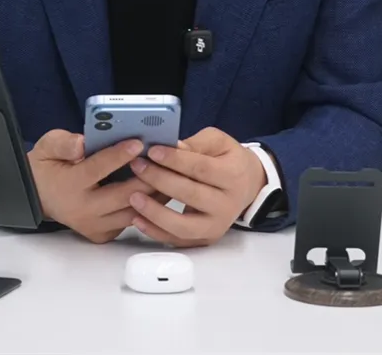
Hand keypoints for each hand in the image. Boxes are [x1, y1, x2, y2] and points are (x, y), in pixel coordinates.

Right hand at [27, 130, 168, 244]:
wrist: (38, 195)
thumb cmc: (48, 167)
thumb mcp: (48, 146)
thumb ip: (64, 144)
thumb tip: (82, 144)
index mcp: (70, 185)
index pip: (99, 169)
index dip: (119, 155)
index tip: (138, 143)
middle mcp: (84, 210)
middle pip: (124, 195)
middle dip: (148, 177)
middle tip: (165, 159)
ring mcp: (94, 225)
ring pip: (133, 212)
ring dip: (153, 194)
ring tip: (169, 174)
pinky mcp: (103, 234)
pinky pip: (130, 222)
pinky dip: (147, 207)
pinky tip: (158, 191)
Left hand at [127, 128, 267, 247]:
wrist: (248, 186)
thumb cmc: (228, 160)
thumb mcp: (219, 142)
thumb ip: (196, 143)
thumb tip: (172, 147)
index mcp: (233, 176)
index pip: (201, 169)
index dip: (175, 160)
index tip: (152, 151)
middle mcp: (227, 205)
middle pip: (190, 195)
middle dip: (160, 180)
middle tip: (137, 167)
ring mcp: (216, 226)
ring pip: (183, 226)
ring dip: (155, 213)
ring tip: (133, 197)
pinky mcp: (205, 239)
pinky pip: (178, 240)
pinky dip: (156, 231)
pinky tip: (138, 218)